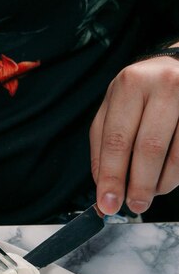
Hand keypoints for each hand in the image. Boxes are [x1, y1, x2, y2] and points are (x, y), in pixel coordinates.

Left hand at [90, 51, 178, 215]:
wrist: (178, 68)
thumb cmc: (142, 94)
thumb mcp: (115, 109)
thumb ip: (104, 146)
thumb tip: (103, 187)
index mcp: (131, 84)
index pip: (117, 140)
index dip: (112, 176)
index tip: (107, 203)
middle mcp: (163, 85)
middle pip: (148, 148)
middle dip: (138, 185)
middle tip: (133, 206)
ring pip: (176, 155)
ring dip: (160, 183)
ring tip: (150, 193)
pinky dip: (175, 175)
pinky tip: (165, 179)